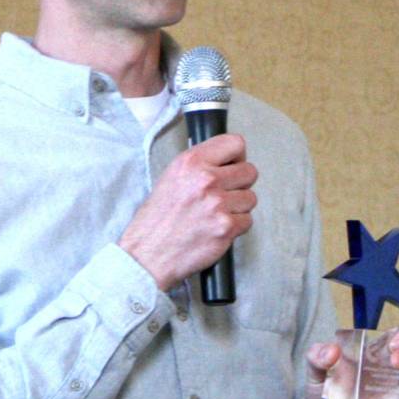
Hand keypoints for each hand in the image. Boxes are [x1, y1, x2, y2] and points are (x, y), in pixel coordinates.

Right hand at [119, 133, 257, 289]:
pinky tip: (215, 228)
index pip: (234, 143)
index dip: (237, 157)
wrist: (148, 255)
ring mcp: (218, 204)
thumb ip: (200, 166)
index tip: (232, 166)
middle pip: (249, 171)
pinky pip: (247, 221)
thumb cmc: (156, 221)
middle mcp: (205, 180)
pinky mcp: (226, 227)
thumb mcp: (171, 178)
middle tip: (224, 194)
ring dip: (238, 207)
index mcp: (190, 162)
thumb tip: (227, 163)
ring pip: (250, 198)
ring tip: (215, 215)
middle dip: (240, 184)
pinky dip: (235, 227)